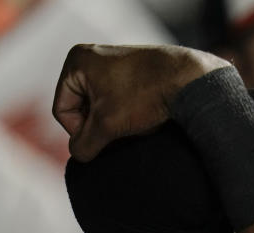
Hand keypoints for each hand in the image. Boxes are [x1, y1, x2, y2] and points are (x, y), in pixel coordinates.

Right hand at [52, 44, 229, 160]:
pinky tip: (147, 118)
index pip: (63, 109)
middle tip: (122, 134)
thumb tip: (78, 155)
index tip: (103, 139)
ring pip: (104, 107)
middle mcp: (94, 57)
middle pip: (84, 108)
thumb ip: (86, 143)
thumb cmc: (145, 95)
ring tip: (137, 125)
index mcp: (77, 62)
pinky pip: (122, 101)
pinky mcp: (136, 72)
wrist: (190, 79)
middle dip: (101, 126)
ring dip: (117, 122)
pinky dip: (131, 114)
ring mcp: (116, 63)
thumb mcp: (109, 124)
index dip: (80, 132)